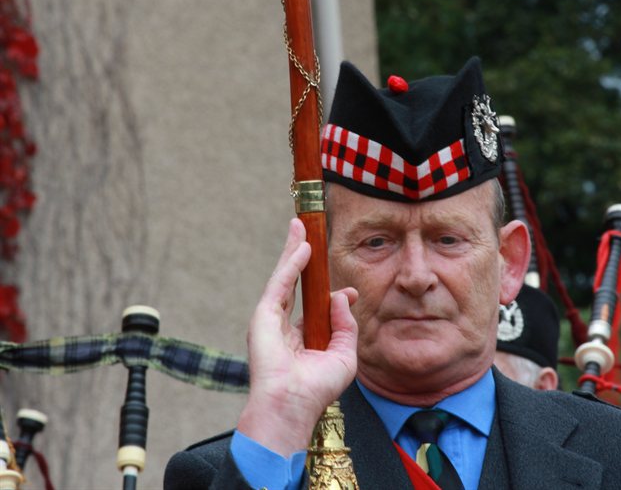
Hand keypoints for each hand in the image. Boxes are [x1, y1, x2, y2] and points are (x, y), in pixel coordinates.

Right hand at [236, 218, 358, 455]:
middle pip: (294, 284)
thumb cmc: (317, 388)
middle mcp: (283, 327)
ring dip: (292, 250)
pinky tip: (302, 248)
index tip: (348, 292)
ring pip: (283, 277)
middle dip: (301, 257)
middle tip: (307, 232)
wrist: (293, 404)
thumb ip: (345, 324)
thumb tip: (341, 295)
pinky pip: (280, 283)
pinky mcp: (263, 316)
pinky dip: (291, 264)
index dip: (330, 295)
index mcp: (300, 339)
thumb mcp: (344, 353)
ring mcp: (271, 320)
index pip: (313, 308)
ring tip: (299, 226)